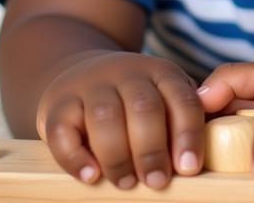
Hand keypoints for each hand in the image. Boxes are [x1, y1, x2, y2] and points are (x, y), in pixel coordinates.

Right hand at [36, 50, 204, 188]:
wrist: (81, 72)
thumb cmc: (133, 100)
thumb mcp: (163, 98)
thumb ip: (180, 122)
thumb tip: (194, 164)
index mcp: (160, 72)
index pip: (182, 99)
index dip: (188, 134)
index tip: (189, 167)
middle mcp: (127, 73)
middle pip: (143, 106)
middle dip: (152, 149)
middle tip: (156, 181)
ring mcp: (91, 85)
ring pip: (104, 116)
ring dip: (117, 155)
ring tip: (126, 182)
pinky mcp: (59, 103)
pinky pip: (63, 129)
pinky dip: (75, 156)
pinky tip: (90, 175)